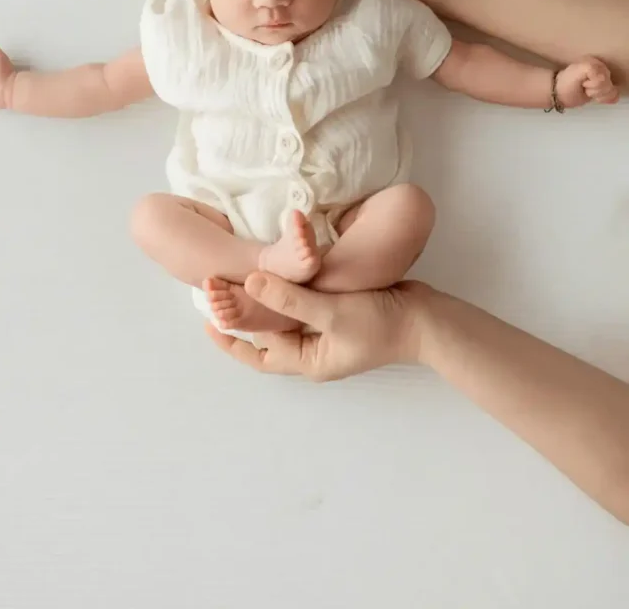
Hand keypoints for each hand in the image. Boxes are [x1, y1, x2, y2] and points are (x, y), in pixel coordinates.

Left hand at [206, 272, 430, 380]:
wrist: (425, 320)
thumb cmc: (379, 324)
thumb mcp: (330, 312)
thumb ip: (289, 298)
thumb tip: (248, 282)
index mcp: (308, 360)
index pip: (258, 354)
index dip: (231, 340)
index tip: (208, 321)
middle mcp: (314, 349)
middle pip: (269, 335)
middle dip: (246, 316)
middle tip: (221, 293)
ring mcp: (328, 331)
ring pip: (286, 317)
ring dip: (267, 300)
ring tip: (243, 279)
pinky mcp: (339, 312)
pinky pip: (304, 303)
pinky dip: (289, 291)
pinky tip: (283, 271)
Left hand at [556, 56, 618, 108]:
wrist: (560, 93)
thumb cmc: (567, 82)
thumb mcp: (577, 71)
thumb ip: (591, 69)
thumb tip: (603, 78)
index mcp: (596, 62)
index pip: (604, 77)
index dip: (594, 83)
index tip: (583, 83)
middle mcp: (602, 69)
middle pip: (609, 84)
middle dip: (596, 90)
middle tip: (584, 87)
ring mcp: (604, 79)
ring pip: (612, 90)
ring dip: (599, 94)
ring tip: (587, 91)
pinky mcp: (605, 89)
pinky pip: (614, 94)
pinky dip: (605, 98)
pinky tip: (596, 97)